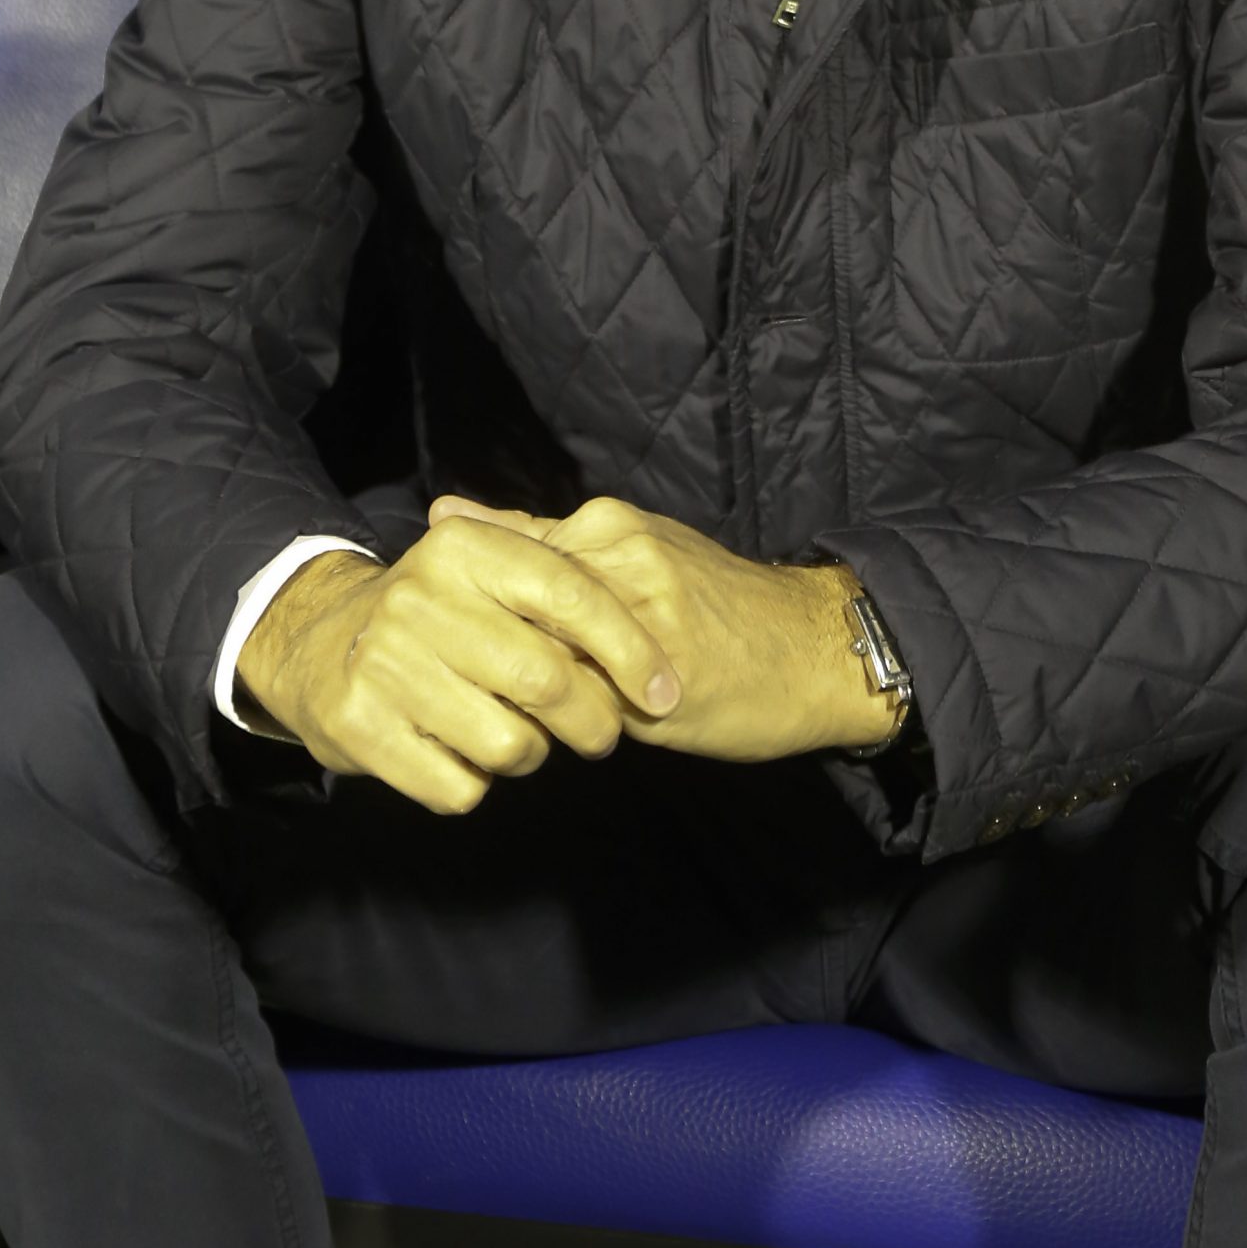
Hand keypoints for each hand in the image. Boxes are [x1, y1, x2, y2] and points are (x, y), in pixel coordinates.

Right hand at [235, 517, 682, 814]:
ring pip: (509, 743)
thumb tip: (655, 596)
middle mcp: (419, 599)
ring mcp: (383, 665)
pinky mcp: (360, 729)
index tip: (665, 693)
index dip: (630, 649)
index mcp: (463, 549)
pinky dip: (478, 785)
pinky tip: (464, 755)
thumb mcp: (485, 571)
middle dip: (594, 719)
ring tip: (523, 737)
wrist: (318, 646)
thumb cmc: (436, 611)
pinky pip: (460, 788)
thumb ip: (561, 577)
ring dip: (534, 755)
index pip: (570, 594)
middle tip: (603, 732)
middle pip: (547, 678)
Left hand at [428, 494, 895, 762]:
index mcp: (607, 525)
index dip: (463, 603)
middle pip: (508, 605)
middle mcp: (617, 559)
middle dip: (474, 648)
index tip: (432, 627)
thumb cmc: (721, 608)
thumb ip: (551, 545)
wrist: (814, 650)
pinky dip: (552, 718)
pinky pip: (580, 700)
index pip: (499, 555)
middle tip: (453, 682)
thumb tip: (450, 516)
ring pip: (538, 653)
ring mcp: (636, 618)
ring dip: (512, 688)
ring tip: (499, 711)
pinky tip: (544, 732)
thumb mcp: (641, 554)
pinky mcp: (656, 679)